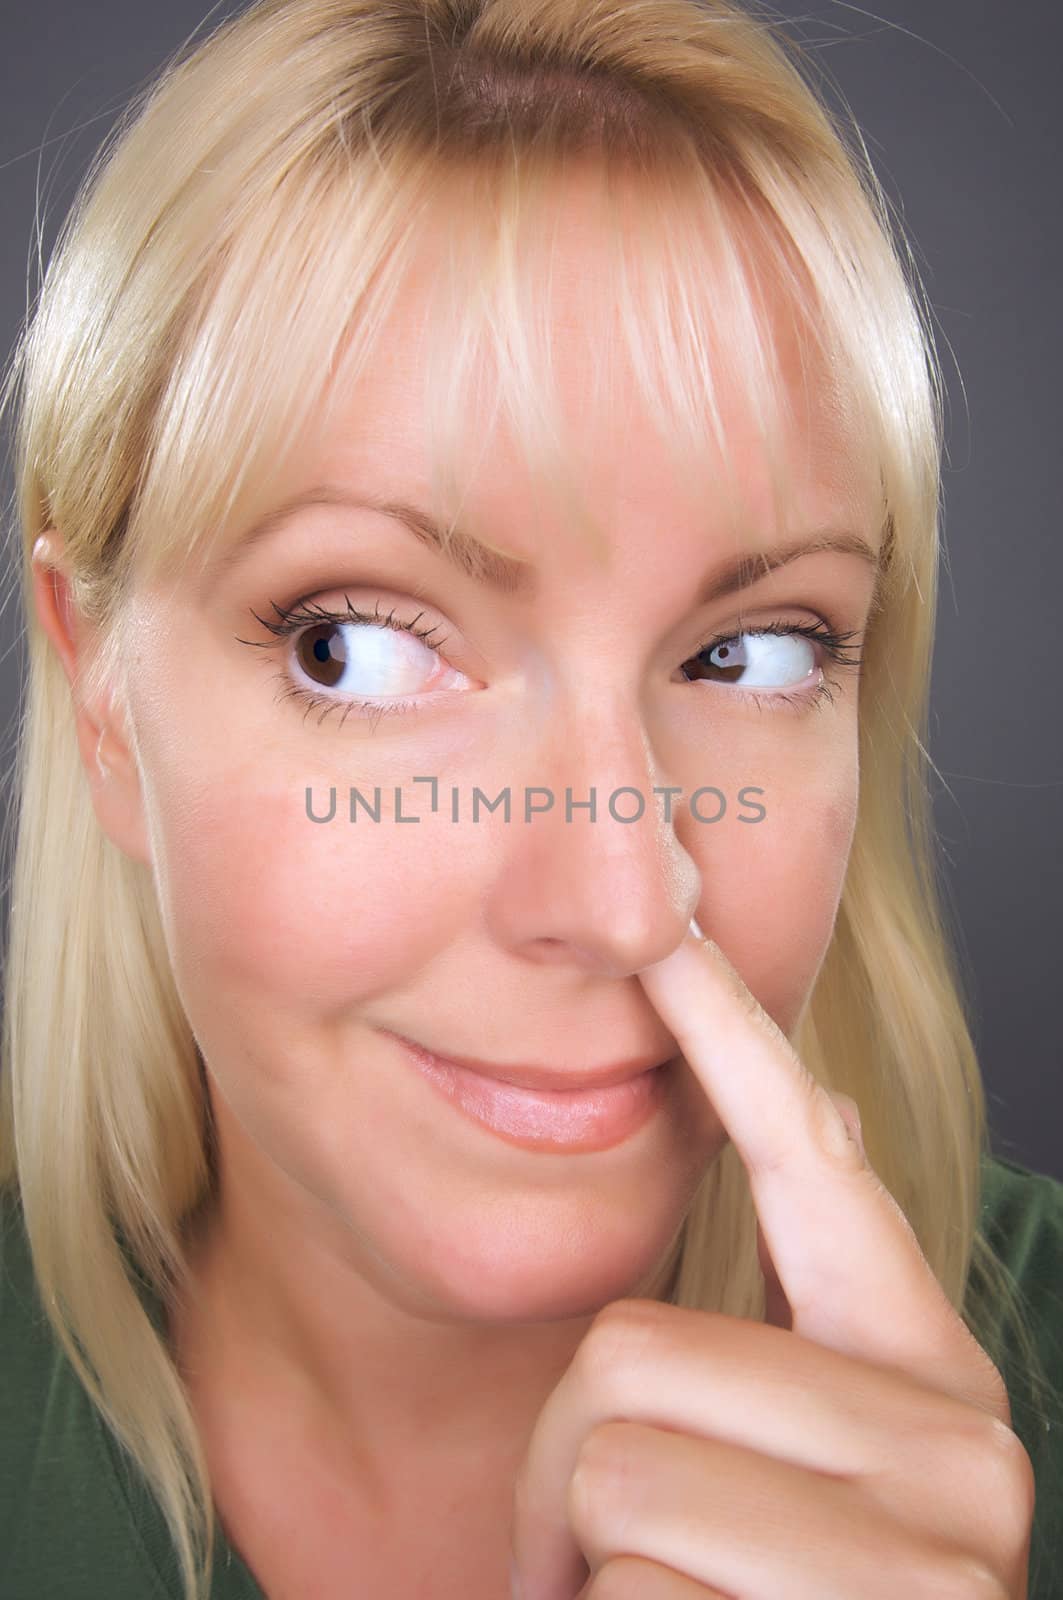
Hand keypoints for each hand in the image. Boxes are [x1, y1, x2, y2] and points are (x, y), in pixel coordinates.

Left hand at [508, 923, 1035, 1598]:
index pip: (816, 1170)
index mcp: (923, 1378)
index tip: (672, 931)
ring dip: (580, 1573)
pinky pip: (626, 1587)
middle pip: (629, 1351)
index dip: (734, 1040)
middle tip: (623, 1573)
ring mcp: (928, 1557)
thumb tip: (838, 1106)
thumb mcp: (765, 1471)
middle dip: (571, 1478)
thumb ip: (794, 1320)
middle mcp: (960, 1445)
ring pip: (613, 1461)